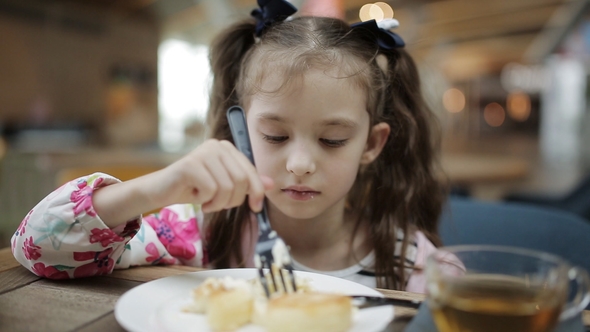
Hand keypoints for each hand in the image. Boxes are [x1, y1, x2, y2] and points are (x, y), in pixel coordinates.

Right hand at [147, 139, 272, 212]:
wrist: (162, 191)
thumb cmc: (194, 188)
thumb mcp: (225, 186)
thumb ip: (247, 183)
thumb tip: (270, 184)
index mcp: (227, 148)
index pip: (251, 171)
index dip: (256, 192)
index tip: (256, 207)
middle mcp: (216, 146)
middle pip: (241, 180)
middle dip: (233, 200)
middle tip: (218, 204)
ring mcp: (203, 153)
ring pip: (227, 187)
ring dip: (218, 202)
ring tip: (205, 200)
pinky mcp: (190, 164)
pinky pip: (211, 190)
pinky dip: (205, 201)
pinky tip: (194, 196)